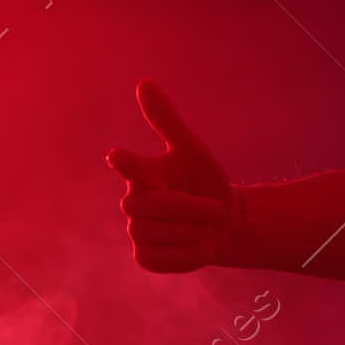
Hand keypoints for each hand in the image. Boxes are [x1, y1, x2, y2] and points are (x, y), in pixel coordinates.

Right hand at [106, 80, 240, 271]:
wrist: (227, 224)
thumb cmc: (207, 182)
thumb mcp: (195, 151)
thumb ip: (169, 123)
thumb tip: (144, 83)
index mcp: (144, 172)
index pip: (129, 166)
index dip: (125, 162)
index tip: (117, 155)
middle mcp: (134, 201)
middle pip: (155, 207)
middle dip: (191, 209)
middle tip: (216, 207)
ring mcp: (137, 231)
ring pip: (159, 235)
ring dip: (195, 232)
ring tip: (208, 227)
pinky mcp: (145, 257)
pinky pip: (160, 261)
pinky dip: (189, 256)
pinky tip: (202, 246)